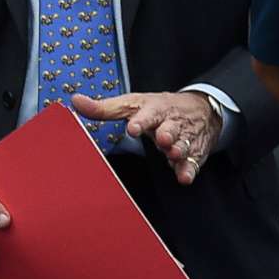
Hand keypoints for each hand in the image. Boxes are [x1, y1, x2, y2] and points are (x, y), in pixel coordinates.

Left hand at [70, 90, 223, 184]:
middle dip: (167, 134)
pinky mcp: (193, 153)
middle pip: (170, 128)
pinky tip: (185, 177)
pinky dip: (189, 170)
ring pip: (183, 144)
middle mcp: (171, 124)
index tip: (134, 128)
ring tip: (175, 153)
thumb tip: (75, 101)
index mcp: (155, 110)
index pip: (148, 114)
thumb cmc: (161, 108)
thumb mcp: (133, 104)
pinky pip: (192, 162)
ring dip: (179, 149)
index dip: (141, 121)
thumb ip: (105, 108)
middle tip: (162, 139)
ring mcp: (183, 138)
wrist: (203, 108)